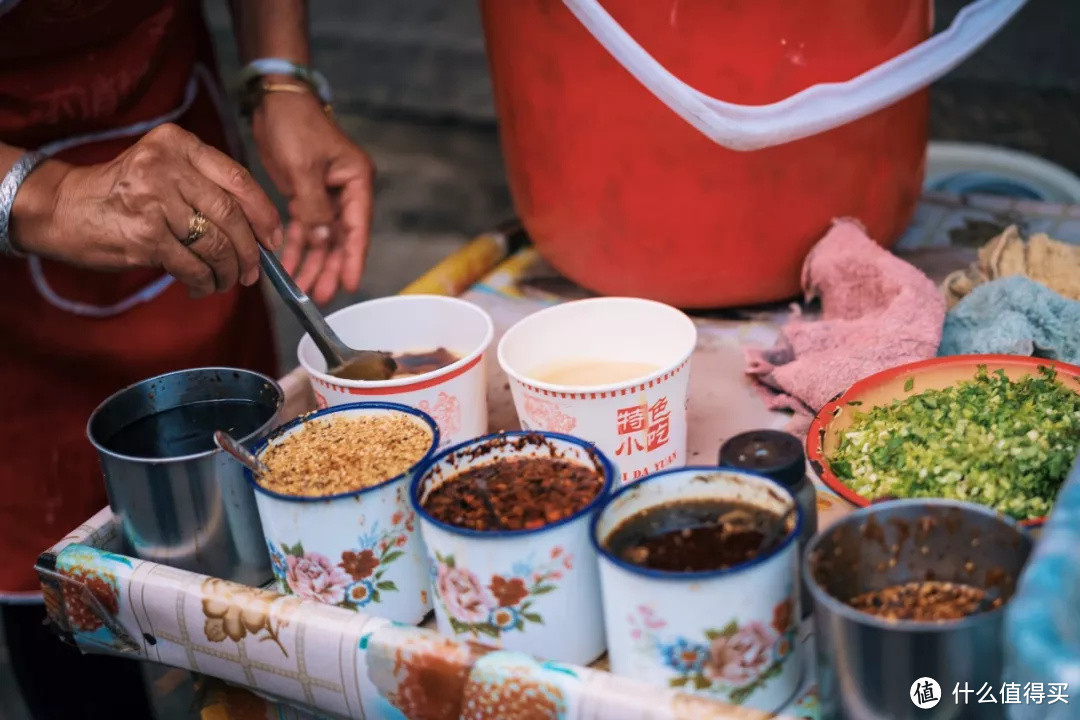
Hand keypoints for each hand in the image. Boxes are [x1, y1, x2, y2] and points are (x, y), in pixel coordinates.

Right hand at [12, 124, 282, 296]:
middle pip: (231, 214)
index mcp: (178, 143)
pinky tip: (203, 286)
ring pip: (215, 244)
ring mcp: (155, 200)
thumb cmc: (122, 193)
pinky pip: (192, 266)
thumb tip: (260, 229)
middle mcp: (167, 166)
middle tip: (253, 271)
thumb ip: (206, 186)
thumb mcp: (163, 170)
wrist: (61, 207)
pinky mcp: (145, 235)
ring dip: (228, 271)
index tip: (274, 240)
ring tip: (228, 281)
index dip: (264, 213)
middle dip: (250, 250)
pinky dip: (204, 281)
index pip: (238, 178)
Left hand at [251, 88, 373, 304]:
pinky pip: (302, 228)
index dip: (353, 258)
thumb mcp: (303, 167)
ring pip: (321, 238)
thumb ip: (313, 207)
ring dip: (312, 263)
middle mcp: (345, 191)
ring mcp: (325, 195)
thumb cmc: (294, 125)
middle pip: (340, 238)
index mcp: (355, 181)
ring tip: (304, 291)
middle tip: (320, 296)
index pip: (357, 227)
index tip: (349, 284)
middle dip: (330, 268)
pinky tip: (287, 267)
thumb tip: (321, 240)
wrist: (273, 101)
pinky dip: (295, 247)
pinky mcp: (305, 195)